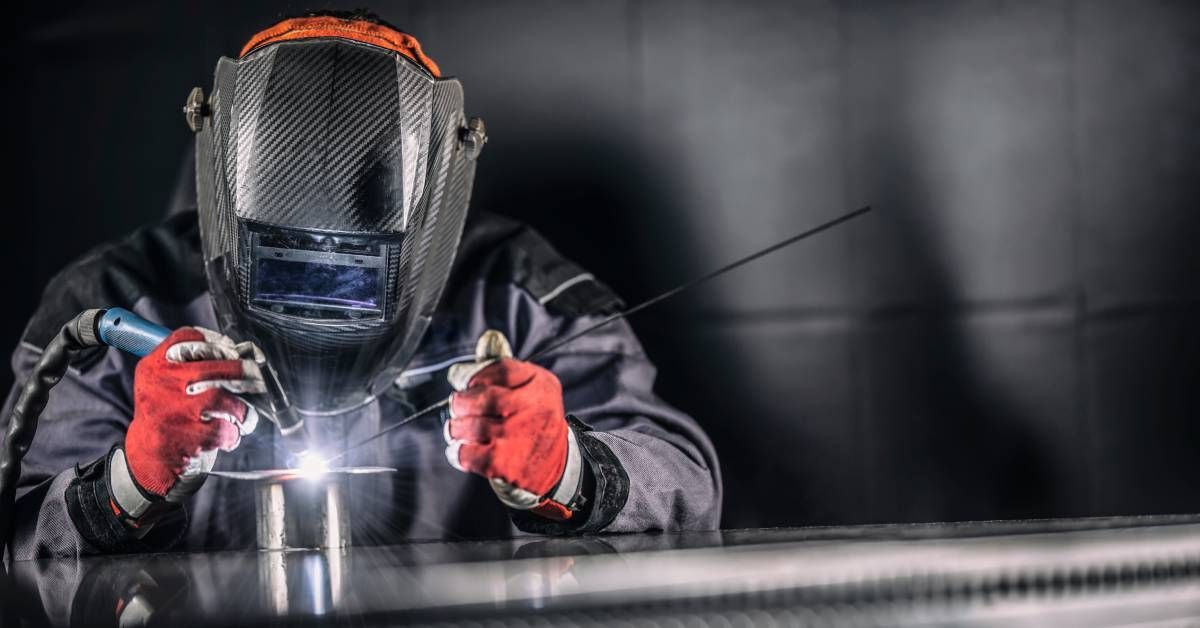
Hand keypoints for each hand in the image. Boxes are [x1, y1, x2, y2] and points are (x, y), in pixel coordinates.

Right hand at [123, 327, 263, 497]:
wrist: (150, 455)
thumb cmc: (169, 412)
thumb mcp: (166, 382)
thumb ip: (194, 364)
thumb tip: (245, 352)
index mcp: (155, 366)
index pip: (188, 337)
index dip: (216, 341)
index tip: (232, 349)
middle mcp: (162, 384)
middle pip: (217, 366)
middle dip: (246, 371)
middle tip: (258, 378)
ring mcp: (175, 410)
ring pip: (225, 398)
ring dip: (242, 408)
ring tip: (244, 414)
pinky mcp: (187, 436)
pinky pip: (225, 428)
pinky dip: (234, 433)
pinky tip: (231, 435)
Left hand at [445, 331, 579, 519]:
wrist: (556, 466)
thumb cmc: (534, 422)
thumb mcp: (530, 388)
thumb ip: (504, 365)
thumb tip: (489, 338)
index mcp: (541, 385)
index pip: (500, 369)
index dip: (475, 374)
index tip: (464, 381)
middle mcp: (534, 410)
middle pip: (483, 398)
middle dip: (461, 402)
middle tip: (458, 406)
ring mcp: (519, 438)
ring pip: (470, 426)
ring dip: (456, 428)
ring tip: (459, 428)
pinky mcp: (505, 464)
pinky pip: (467, 453)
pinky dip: (457, 451)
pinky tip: (462, 448)